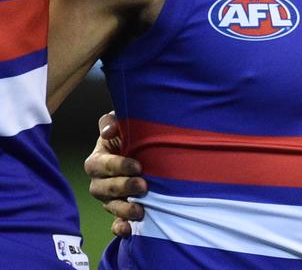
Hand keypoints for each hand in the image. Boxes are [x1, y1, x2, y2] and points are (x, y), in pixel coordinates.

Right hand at [84, 112, 145, 237]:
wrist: (151, 151)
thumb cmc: (135, 134)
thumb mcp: (124, 123)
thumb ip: (112, 122)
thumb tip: (108, 130)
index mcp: (98, 159)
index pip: (100, 165)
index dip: (117, 166)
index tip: (138, 166)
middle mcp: (100, 181)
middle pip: (102, 188)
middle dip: (123, 188)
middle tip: (143, 185)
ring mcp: (109, 198)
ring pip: (109, 206)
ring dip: (124, 209)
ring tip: (141, 210)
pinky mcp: (120, 211)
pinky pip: (114, 223)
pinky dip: (120, 227)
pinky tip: (129, 230)